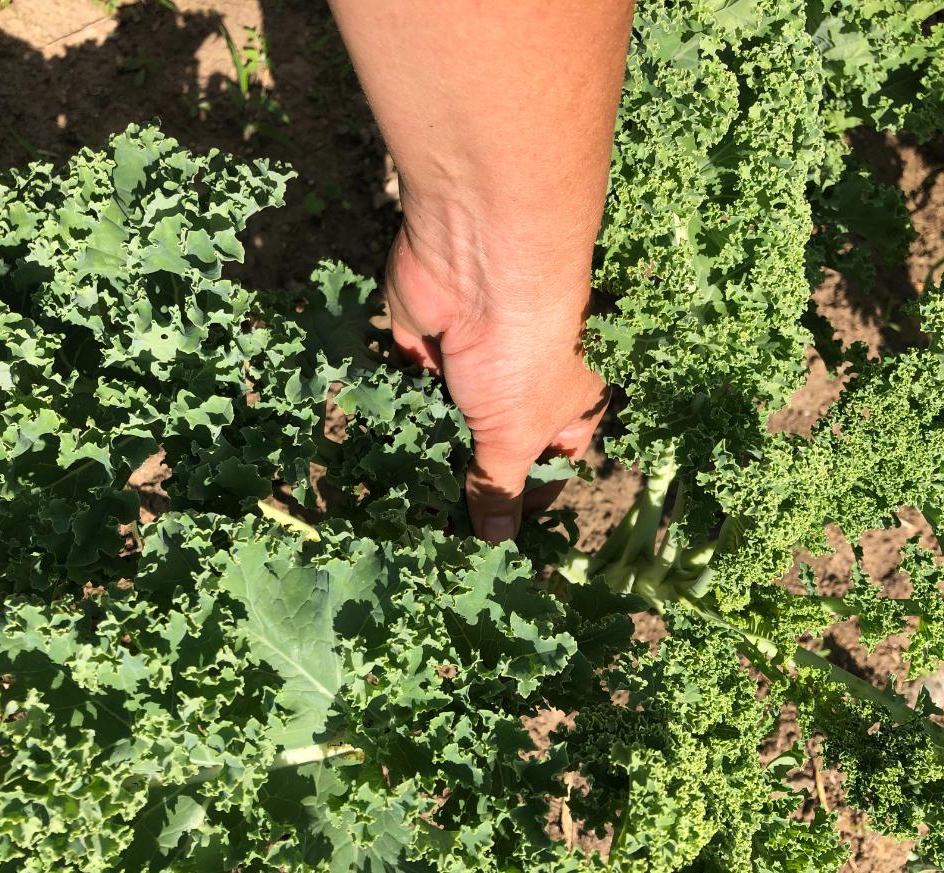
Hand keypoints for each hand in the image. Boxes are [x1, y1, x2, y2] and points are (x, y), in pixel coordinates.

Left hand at [384, 220, 608, 542]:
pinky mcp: (424, 344)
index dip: (528, 502)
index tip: (494, 540)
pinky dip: (396, 419)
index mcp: (566, 403)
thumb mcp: (515, 434)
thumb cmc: (522, 352)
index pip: (553, 464)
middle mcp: (521, 382)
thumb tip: (496, 541)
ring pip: (447, 421)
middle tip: (437, 531)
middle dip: (468, 482)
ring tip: (402, 507)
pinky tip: (376, 461)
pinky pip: (407, 391)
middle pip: (493, 445)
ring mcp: (471, 362)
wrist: (476, 262)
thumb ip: (499, 487)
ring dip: (428, 454)